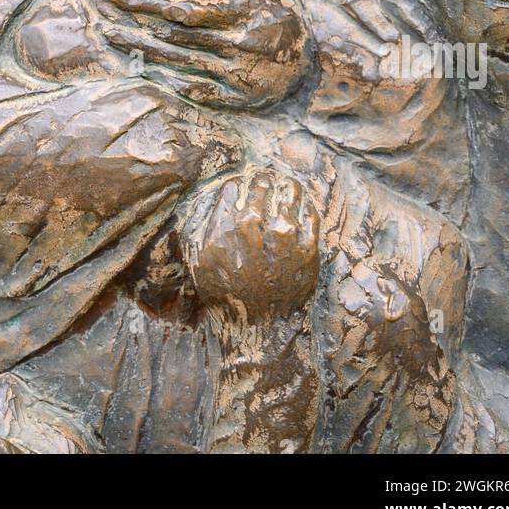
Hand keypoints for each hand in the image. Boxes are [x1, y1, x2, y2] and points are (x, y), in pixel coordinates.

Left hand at [98, 0, 308, 101]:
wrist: (314, 65)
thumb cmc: (279, 17)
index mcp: (243, 12)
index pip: (185, 9)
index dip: (148, 3)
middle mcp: (238, 43)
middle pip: (175, 35)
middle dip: (136, 22)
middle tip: (104, 13)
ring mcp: (237, 73)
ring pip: (179, 61)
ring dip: (142, 49)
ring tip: (113, 37)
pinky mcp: (237, 99)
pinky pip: (195, 89)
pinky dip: (168, 79)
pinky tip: (142, 68)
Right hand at [181, 166, 319, 322]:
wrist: (259, 329)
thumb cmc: (226, 295)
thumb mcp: (198, 262)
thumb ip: (199, 226)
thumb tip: (209, 196)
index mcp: (224, 231)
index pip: (231, 189)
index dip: (235, 184)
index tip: (240, 185)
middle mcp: (254, 230)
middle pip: (260, 187)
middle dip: (260, 180)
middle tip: (263, 179)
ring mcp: (283, 239)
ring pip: (288, 194)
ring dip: (286, 185)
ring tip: (286, 184)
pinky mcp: (307, 250)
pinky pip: (310, 215)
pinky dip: (306, 206)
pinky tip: (302, 205)